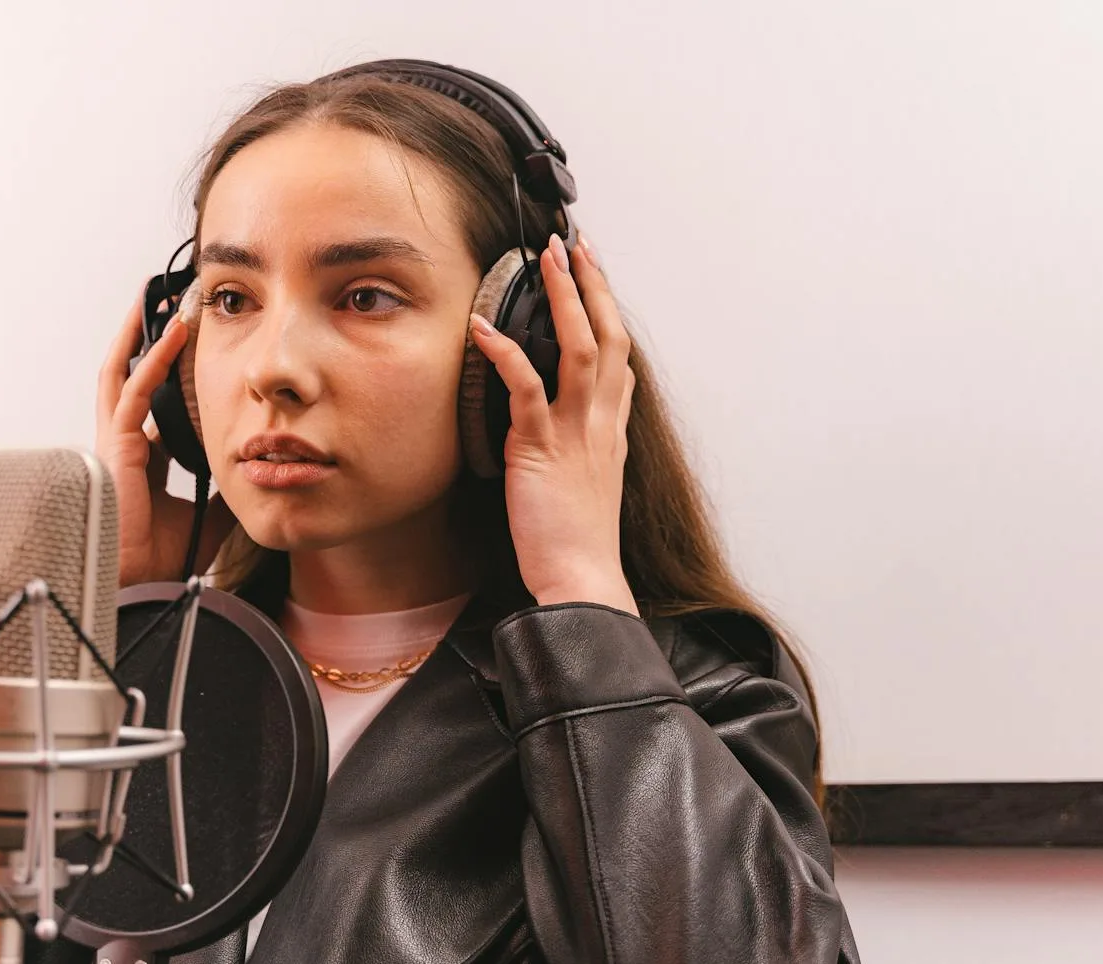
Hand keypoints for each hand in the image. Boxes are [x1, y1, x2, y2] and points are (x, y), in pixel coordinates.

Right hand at [95, 292, 237, 585]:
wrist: (143, 583)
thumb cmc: (164, 559)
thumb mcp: (211, 516)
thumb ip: (228, 491)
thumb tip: (261, 478)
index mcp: (143, 459)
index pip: (157, 403)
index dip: (174, 373)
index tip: (195, 344)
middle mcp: (125, 443)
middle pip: (133, 375)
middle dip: (150, 338)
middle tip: (173, 302)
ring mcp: (115, 441)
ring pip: (127, 371)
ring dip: (146, 333)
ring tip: (166, 298)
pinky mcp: (115, 444)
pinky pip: (135, 391)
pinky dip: (155, 359)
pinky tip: (176, 332)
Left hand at [469, 232, 637, 613]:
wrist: (582, 581)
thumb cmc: (577, 544)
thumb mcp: (588, 485)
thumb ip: (584, 446)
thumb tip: (565, 423)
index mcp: (610, 431)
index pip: (619, 357)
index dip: (608, 311)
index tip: (594, 274)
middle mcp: (600, 423)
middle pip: (608, 336)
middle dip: (592, 286)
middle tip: (575, 244)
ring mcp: (575, 432)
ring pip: (578, 348)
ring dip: (563, 298)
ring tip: (547, 260)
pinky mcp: (540, 448)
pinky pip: (525, 389)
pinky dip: (505, 354)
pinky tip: (483, 328)